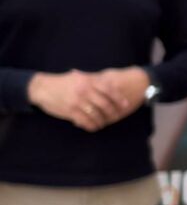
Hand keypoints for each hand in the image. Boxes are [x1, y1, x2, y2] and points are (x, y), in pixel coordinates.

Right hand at [27, 67, 144, 130]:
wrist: (42, 88)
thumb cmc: (63, 83)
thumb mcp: (79, 77)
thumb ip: (94, 80)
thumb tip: (111, 82)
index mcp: (88, 81)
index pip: (109, 90)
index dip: (119, 98)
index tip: (126, 105)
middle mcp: (84, 91)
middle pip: (105, 104)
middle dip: (113, 112)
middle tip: (116, 117)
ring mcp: (77, 102)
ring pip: (96, 115)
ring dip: (102, 121)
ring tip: (104, 123)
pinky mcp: (70, 111)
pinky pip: (85, 121)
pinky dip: (92, 126)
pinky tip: (94, 127)